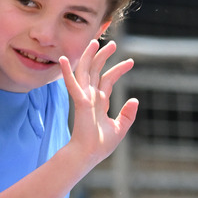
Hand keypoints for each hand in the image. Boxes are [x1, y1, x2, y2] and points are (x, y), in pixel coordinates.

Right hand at [60, 40, 137, 168]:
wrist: (89, 154)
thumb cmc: (101, 145)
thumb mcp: (120, 128)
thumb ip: (127, 114)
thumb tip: (135, 100)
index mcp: (99, 102)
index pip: (108, 80)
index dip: (118, 69)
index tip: (131, 61)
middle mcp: (90, 96)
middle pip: (95, 71)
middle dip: (103, 56)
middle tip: (113, 44)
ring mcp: (84, 98)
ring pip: (84, 72)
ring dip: (89, 56)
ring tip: (96, 42)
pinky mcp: (80, 102)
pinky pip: (72, 84)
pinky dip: (66, 72)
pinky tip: (63, 59)